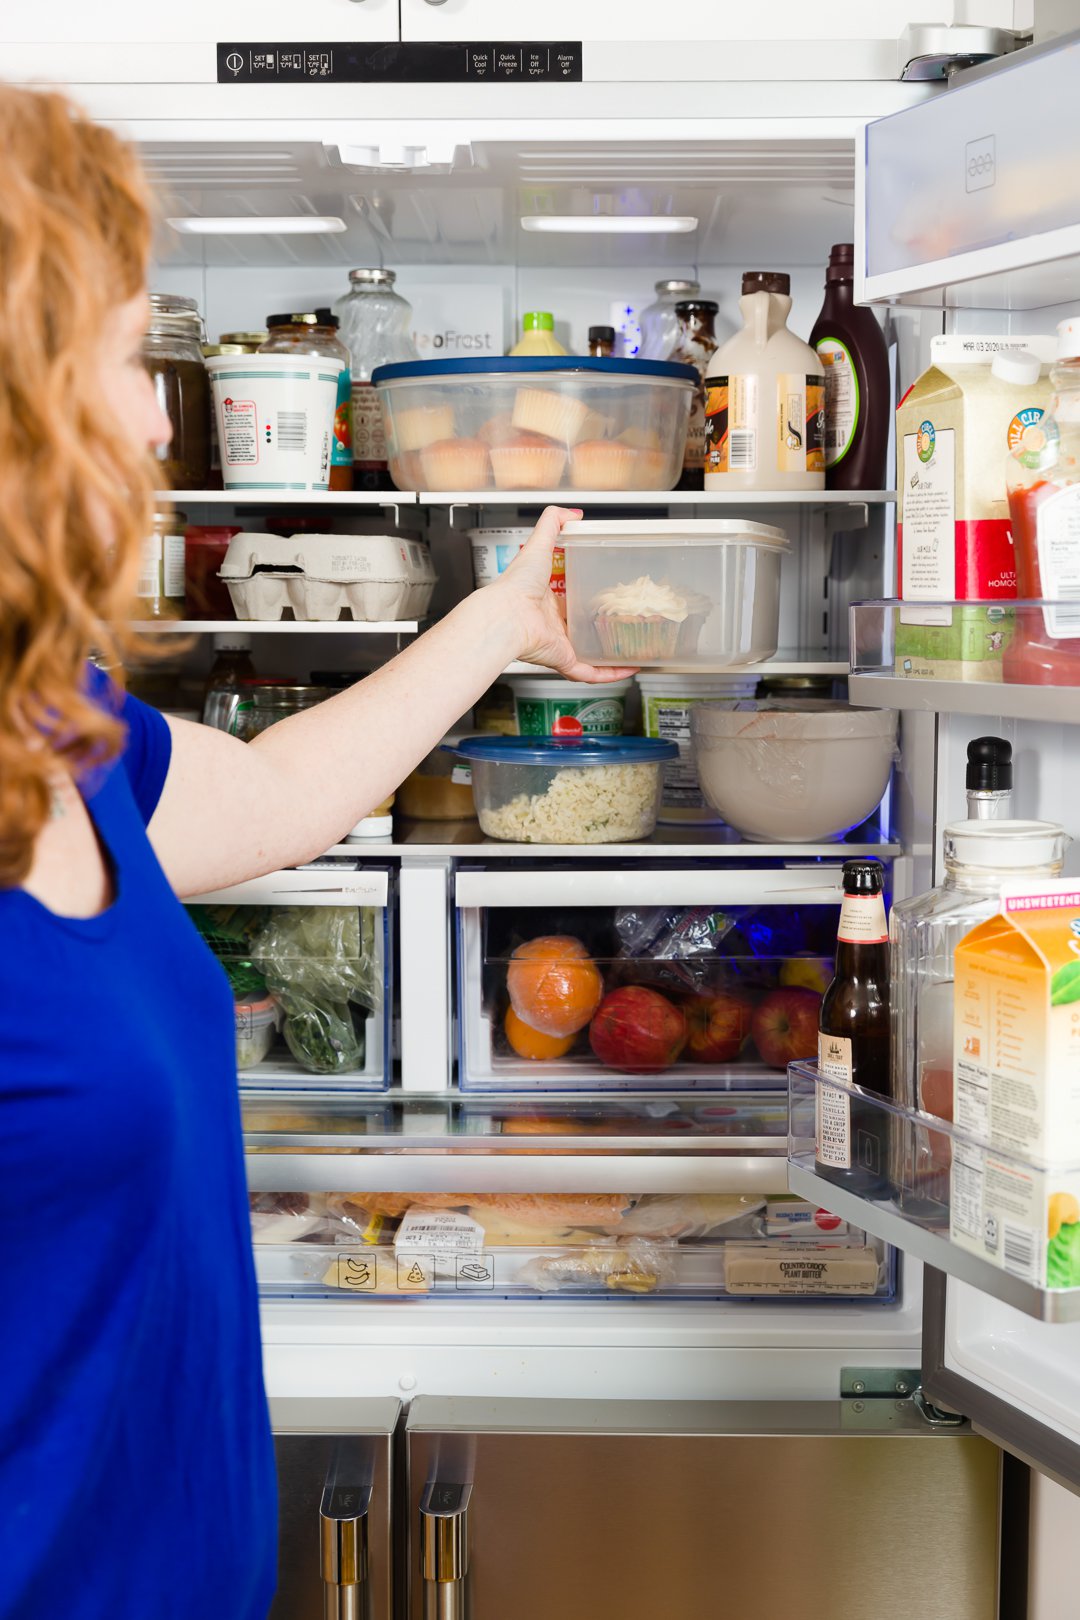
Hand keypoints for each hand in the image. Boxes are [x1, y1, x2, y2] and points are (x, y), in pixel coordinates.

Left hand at [491, 506, 637, 682]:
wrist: (506, 615)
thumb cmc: (516, 585)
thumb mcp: (538, 544)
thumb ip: (552, 523)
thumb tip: (573, 513)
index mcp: (547, 599)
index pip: (571, 597)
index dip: (590, 594)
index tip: (611, 588)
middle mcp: (553, 623)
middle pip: (582, 626)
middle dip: (604, 624)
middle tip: (629, 616)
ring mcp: (560, 644)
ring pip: (590, 653)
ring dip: (611, 653)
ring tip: (635, 647)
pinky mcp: (565, 660)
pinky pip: (591, 672)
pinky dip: (611, 674)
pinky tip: (629, 669)